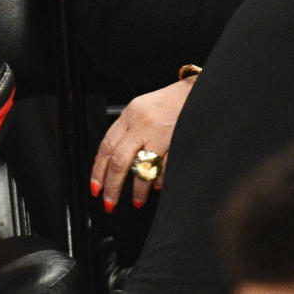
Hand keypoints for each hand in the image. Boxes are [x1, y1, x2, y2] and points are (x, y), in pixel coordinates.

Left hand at [91, 77, 193, 211]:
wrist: (196, 90)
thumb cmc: (167, 103)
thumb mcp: (139, 110)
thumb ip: (126, 132)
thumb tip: (110, 160)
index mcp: (129, 116)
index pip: (106, 146)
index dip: (98, 169)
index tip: (96, 188)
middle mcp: (142, 123)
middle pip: (120, 159)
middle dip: (113, 185)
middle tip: (109, 202)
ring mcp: (161, 132)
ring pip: (143, 166)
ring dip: (138, 188)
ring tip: (136, 201)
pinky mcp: (179, 140)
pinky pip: (166, 165)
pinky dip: (160, 178)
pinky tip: (156, 187)